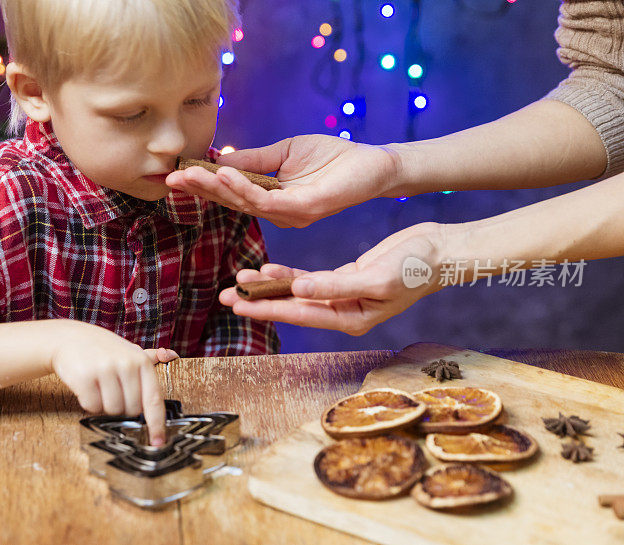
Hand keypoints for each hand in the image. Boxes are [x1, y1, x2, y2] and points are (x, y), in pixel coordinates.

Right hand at [49, 322, 178, 445]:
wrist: (70, 338)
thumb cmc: (103, 349)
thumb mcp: (128, 349)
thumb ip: (150, 357)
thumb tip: (173, 355)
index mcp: (141, 362)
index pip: (154, 399)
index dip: (157, 424)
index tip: (158, 442)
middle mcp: (126, 365)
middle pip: (131, 410)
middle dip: (122, 406)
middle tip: (113, 389)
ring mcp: (105, 370)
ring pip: (112, 410)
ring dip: (104, 404)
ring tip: (99, 385)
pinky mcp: (84, 377)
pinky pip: (92, 406)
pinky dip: (88, 402)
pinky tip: (86, 386)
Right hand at [166, 135, 398, 227]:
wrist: (374, 163)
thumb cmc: (333, 158)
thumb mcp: (285, 153)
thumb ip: (254, 160)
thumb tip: (220, 159)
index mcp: (271, 199)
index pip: (230, 193)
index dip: (203, 185)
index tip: (175, 174)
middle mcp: (277, 212)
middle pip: (231, 202)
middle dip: (200, 190)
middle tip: (170, 178)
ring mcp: (290, 214)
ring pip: (245, 204)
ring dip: (216, 188)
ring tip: (192, 174)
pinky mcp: (304, 209)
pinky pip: (267, 201)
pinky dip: (243, 188)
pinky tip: (224, 172)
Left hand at [219, 223, 447, 334]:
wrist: (440, 251)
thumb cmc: (415, 267)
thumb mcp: (376, 278)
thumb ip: (335, 286)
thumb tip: (299, 288)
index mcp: (350, 318)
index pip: (299, 314)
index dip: (266, 309)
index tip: (236, 305)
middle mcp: (343, 312)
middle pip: (291, 307)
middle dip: (258, 301)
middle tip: (224, 295)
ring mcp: (343, 297)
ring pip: (297, 293)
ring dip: (269, 286)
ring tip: (239, 280)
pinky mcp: (344, 280)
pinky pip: (309, 280)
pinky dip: (288, 274)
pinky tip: (269, 269)